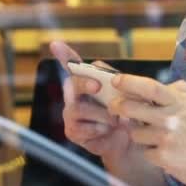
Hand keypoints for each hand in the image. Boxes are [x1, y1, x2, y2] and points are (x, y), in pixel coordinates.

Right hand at [50, 41, 131, 158]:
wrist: (128, 142)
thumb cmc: (127, 115)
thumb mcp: (130, 97)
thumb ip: (121, 85)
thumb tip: (111, 75)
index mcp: (88, 81)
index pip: (73, 65)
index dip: (63, 54)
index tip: (55, 44)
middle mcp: (75, 95)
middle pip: (73, 83)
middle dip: (84, 83)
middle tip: (97, 86)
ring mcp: (71, 113)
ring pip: (78, 108)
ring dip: (101, 113)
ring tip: (116, 120)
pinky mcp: (72, 131)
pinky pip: (82, 128)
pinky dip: (99, 129)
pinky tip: (107, 131)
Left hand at [108, 74, 185, 185]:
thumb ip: (181, 92)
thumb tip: (162, 85)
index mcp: (180, 103)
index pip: (149, 87)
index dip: (129, 82)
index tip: (116, 81)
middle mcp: (171, 118)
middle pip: (131, 108)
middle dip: (118, 106)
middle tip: (116, 107)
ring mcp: (166, 139)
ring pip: (136, 133)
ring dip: (141, 135)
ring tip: (158, 137)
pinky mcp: (164, 158)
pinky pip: (146, 152)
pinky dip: (153, 153)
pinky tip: (167, 153)